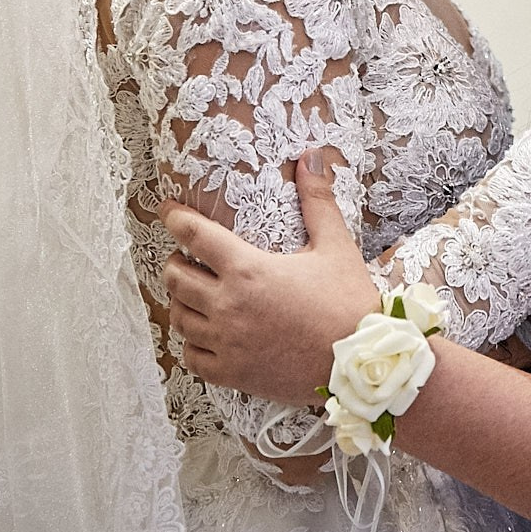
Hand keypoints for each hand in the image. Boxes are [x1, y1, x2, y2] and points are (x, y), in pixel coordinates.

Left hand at [160, 150, 374, 405]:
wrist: (362, 361)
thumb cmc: (350, 302)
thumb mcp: (336, 246)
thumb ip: (317, 200)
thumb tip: (312, 158)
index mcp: (248, 269)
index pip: (195, 236)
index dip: (176, 218)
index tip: (168, 211)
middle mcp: (228, 306)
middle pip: (176, 277)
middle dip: (176, 262)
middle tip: (187, 257)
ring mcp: (226, 343)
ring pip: (179, 317)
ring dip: (181, 301)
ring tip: (193, 293)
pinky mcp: (232, 373)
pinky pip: (191, 357)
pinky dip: (191, 343)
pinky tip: (204, 334)